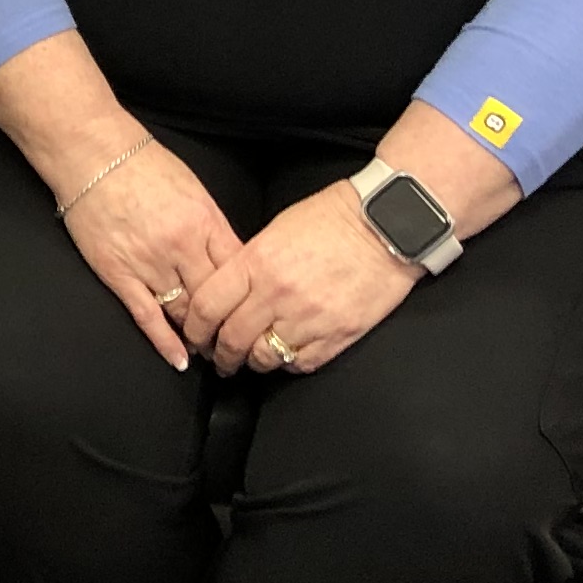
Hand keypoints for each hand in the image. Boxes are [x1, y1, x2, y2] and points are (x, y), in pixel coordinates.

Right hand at [56, 138, 244, 373]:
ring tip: (210, 349)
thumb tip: (234, 262)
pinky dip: (165, 342)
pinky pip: (146, 316)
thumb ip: (214, 228)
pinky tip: (179, 360)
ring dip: (199, 334)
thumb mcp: (194, 191)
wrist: (92, 154)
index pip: (237, 272)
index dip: (249, 298)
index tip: (256, 315)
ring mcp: (148, 263)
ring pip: (184, 312)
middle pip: (215, 299)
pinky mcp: (118, 274)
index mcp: (204, 222)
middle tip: (238, 343)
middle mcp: (180, 246)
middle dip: (229, 324)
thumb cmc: (144, 167)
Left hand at [177, 182, 419, 378]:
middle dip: (220, 354)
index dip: (195, 328)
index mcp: (257, 263)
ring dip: (253, 362)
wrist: (386, 224)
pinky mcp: (338, 335)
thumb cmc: (332, 219)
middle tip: (219, 358)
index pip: (208, 307)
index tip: (195, 335)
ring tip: (251, 359)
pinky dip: (288, 363)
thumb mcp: (275, 230)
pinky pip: (301, 363)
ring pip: (264, 358)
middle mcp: (278, 295)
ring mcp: (309, 318)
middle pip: (232, 340)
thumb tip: (230, 292)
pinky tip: (286, 354)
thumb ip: (249, 264)